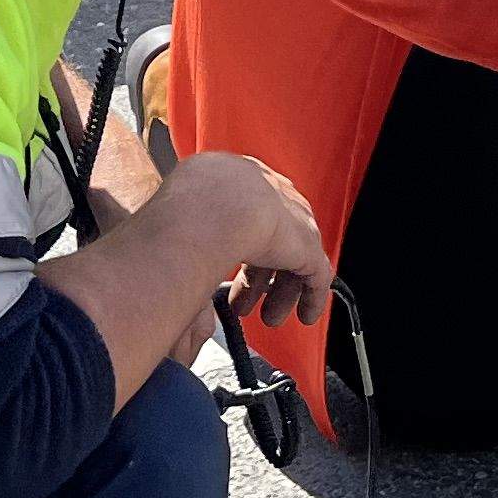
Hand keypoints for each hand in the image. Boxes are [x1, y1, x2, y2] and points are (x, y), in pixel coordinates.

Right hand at [176, 150, 334, 336]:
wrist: (216, 204)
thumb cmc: (188, 206)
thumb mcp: (185, 212)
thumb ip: (191, 232)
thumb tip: (181, 258)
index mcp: (239, 179)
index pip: (248, 218)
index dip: (240, 251)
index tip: (226, 271)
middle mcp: (271, 194)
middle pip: (273, 240)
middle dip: (258, 278)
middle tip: (244, 304)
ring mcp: (293, 218)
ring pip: (294, 260)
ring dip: (280, 292)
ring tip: (269, 318)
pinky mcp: (308, 245)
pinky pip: (316, 275)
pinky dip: (311, 298)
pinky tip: (306, 317)